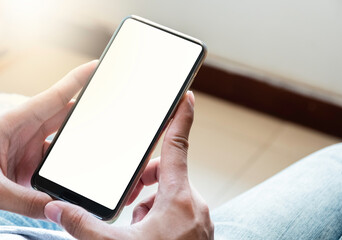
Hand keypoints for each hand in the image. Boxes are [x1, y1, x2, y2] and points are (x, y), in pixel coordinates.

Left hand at [0, 60, 96, 218]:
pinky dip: (65, 166)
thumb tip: (57, 207)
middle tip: (113, 114)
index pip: (56, 96)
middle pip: (65, 116)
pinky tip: (74, 176)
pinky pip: (53, 160)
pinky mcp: (27, 162)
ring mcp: (27, 146)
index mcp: (16, 122)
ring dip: (77, 146)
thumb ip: (26, 200)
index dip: (79, 79)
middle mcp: (25, 130)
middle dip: (89, 115)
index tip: (98, 67)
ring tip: (99, 151)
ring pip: (62, 141)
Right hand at [44, 92, 213, 239]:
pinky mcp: (199, 232)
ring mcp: (199, 220)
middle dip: (147, 179)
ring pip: (174, 194)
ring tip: (135, 222)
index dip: (182, 118)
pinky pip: (180, 211)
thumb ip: (85, 226)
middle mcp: (194, 205)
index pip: (179, 146)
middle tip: (130, 198)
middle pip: (170, 173)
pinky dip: (163, 215)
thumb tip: (59, 208)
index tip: (187, 96)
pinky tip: (148, 233)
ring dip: (153, 200)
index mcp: (179, 199)